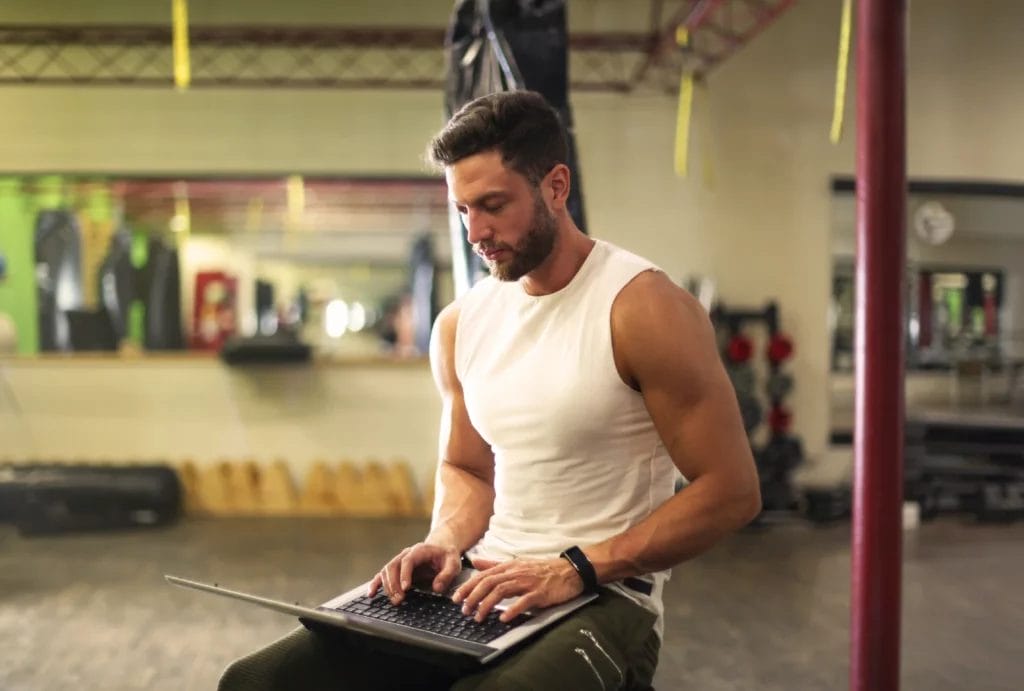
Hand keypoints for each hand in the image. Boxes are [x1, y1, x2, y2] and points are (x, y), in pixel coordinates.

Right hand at [367, 542, 461, 604]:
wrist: (441, 547)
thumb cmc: (447, 555)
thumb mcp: (453, 563)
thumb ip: (447, 574)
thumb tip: (436, 588)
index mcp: (419, 550)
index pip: (408, 561)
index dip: (405, 574)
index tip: (406, 588)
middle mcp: (406, 554)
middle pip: (393, 566)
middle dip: (394, 584)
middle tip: (400, 599)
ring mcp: (400, 561)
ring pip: (386, 571)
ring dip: (387, 586)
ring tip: (395, 601)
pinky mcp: (397, 569)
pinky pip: (382, 575)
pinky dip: (376, 583)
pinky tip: (371, 593)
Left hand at [452, 556, 583, 622]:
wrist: (569, 570)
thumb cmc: (542, 569)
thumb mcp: (516, 564)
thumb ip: (494, 564)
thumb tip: (475, 561)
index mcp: (509, 566)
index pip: (484, 575)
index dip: (468, 587)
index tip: (456, 598)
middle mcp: (516, 572)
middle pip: (489, 583)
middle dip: (473, 597)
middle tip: (464, 610)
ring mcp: (528, 582)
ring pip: (502, 591)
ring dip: (488, 604)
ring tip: (479, 616)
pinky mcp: (540, 592)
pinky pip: (524, 601)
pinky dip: (513, 609)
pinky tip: (504, 618)